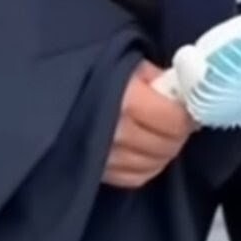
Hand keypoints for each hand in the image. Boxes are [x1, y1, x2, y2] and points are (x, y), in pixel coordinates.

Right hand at [102, 60, 195, 189]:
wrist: (49, 88)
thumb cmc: (92, 69)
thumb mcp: (128, 63)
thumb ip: (156, 79)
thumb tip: (181, 94)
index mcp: (128, 101)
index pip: (174, 121)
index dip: (187, 117)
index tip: (190, 110)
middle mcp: (118, 133)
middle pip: (166, 145)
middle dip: (178, 134)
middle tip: (179, 122)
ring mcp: (106, 156)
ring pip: (153, 164)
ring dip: (164, 152)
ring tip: (163, 136)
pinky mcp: (97, 171)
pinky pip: (134, 177)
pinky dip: (147, 166)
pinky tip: (146, 151)